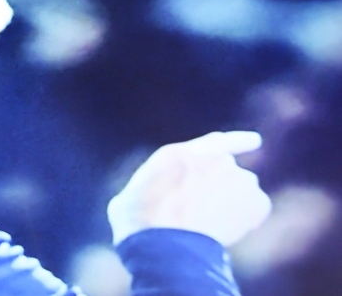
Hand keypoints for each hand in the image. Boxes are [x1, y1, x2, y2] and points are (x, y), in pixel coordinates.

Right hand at [108, 131, 271, 246]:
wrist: (162, 244)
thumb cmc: (137, 224)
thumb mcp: (129, 197)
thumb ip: (149, 190)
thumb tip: (139, 201)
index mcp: (178, 154)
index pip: (216, 141)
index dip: (237, 141)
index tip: (255, 141)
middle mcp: (211, 158)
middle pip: (228, 169)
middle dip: (224, 186)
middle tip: (212, 210)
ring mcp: (236, 177)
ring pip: (244, 188)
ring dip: (234, 202)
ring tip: (212, 226)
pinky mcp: (254, 200)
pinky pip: (257, 208)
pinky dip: (248, 219)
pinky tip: (228, 231)